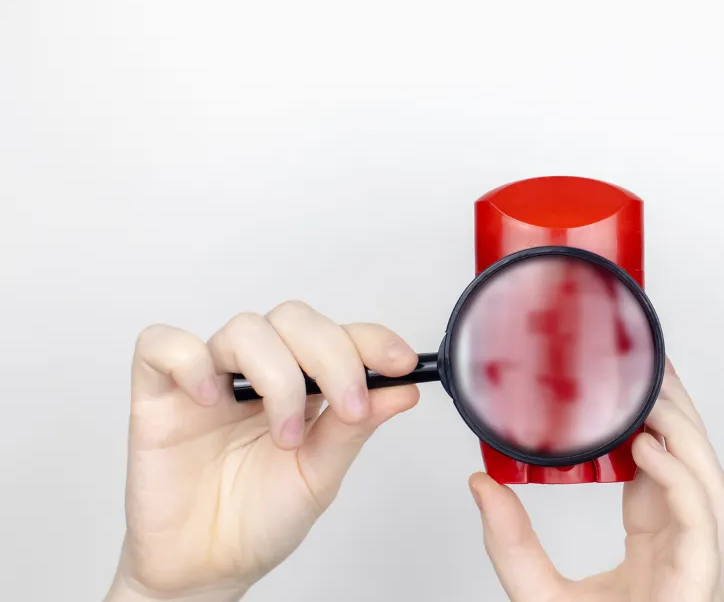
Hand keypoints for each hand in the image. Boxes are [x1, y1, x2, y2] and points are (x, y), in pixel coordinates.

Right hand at [105, 301, 420, 601]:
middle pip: (295, 320)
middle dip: (333, 357)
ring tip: (283, 434)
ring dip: (277, 375)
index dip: (372, 340)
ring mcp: (208, 378)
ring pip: (245, 329)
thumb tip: (403, 391)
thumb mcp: (320, 476)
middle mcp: (257, 372)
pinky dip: (192, 362)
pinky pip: (162, 346)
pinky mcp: (157, 394)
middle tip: (347, 408)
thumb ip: (354, 428)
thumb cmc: (258, 520)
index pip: (339, 335)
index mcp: (302, 384)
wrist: (205, 567)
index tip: (403, 364)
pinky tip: (212, 400)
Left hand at [468, 361, 723, 601]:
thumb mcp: (537, 595)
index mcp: (658, 548)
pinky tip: (650, 448)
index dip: (654, 422)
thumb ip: (509, 544)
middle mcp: (685, 552)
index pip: (665, 471)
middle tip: (649, 364)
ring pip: (711, 485)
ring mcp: (698, 568)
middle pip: (696, 466)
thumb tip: (479, 485)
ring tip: (652, 393)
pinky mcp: (698, 584)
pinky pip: (701, 522)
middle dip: (679, 412)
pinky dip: (680, 479)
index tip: (629, 381)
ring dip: (686, 434)